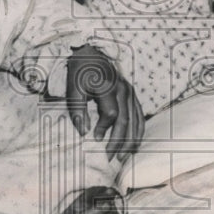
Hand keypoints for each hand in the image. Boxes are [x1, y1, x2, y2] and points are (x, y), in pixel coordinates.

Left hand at [66, 46, 144, 160]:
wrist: (91, 54)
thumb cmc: (80, 72)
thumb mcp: (73, 88)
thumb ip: (78, 109)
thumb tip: (84, 132)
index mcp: (108, 87)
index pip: (111, 113)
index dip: (104, 128)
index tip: (95, 140)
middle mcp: (124, 90)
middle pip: (126, 120)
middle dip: (119, 142)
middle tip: (111, 159)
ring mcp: (131, 93)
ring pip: (136, 121)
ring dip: (131, 141)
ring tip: (123, 157)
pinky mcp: (133, 96)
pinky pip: (140, 117)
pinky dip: (138, 132)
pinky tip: (133, 145)